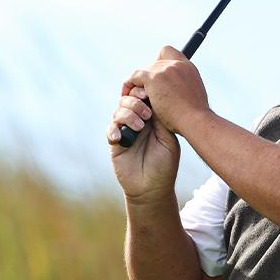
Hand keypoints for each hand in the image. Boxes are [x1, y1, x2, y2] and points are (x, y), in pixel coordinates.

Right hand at [109, 83, 180, 199]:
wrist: (153, 188)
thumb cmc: (165, 164)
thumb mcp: (168, 139)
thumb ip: (160, 119)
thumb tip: (154, 98)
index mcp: (152, 118)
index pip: (144, 98)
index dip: (144, 92)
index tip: (148, 93)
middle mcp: (137, 121)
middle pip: (128, 100)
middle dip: (136, 102)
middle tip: (147, 114)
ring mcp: (125, 131)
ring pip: (118, 112)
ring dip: (128, 115)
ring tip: (139, 128)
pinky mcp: (115, 143)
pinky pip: (110, 130)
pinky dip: (114, 130)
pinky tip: (121, 138)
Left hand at [125, 46, 210, 134]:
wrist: (194, 119)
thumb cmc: (195, 116)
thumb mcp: (193, 96)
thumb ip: (184, 88)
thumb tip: (177, 93)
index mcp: (188, 67)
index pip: (169, 53)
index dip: (161, 62)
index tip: (160, 76)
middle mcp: (176, 64)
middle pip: (155, 63)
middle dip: (150, 77)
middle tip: (146, 92)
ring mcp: (165, 70)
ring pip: (145, 71)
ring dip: (141, 83)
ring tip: (138, 96)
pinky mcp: (153, 78)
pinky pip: (135, 77)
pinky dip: (129, 85)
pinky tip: (127, 94)